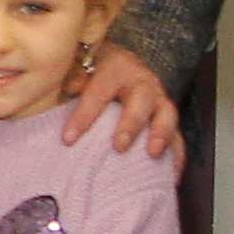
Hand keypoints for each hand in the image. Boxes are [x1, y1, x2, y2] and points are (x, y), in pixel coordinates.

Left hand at [58, 41, 182, 162]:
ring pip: (167, 114)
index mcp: (114, 67)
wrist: (116, 59)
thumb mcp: (76, 66)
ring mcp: (158, 97)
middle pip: (140, 100)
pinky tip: (172, 175)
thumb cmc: (91, 69)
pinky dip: (176, 154)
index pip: (98, 92)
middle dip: (130, 124)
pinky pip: (178, 134)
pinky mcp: (166, 115)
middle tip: (119, 146)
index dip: (84, 115)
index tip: (68, 139)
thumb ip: (67, 80)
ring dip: (160, 135)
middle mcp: (141, 80)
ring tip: (152, 154)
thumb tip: (55, 92)